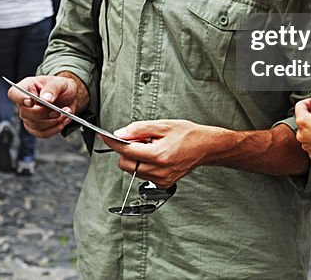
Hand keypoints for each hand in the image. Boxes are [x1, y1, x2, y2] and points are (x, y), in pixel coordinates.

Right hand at [7, 75, 80, 137]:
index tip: (31, 102)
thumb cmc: (60, 87)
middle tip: (58, 111)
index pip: (14, 93)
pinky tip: (65, 120)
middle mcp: (24, 103)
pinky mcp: (36, 128)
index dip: (19, 99)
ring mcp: (29, 117)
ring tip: (66, 112)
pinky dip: (56, 128)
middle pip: (25, 113)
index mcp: (26, 87)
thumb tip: (46, 99)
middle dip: (44, 113)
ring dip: (54, 122)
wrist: (69, 96)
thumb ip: (52, 89)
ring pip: (35, 125)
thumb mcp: (59, 83)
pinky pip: (42, 133)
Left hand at [103, 119, 222, 188]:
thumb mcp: (163, 125)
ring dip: (135, 158)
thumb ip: (139, 129)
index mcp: (159, 155)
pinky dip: (144, 164)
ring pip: (133, 170)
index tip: (105, 136)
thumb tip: (119, 134)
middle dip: (126, 151)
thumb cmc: (187, 134)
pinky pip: (143, 175)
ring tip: (151, 147)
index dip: (113, 143)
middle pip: (126, 164)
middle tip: (139, 139)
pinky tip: (156, 156)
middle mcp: (160, 170)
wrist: (206, 147)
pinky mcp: (163, 184)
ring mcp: (162, 179)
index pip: (127, 150)